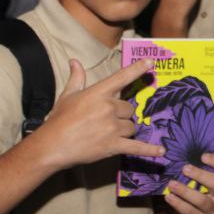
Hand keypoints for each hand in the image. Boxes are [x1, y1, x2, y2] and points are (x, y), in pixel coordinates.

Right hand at [33, 58, 164, 169]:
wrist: (52, 145)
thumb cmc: (58, 120)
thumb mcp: (67, 96)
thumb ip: (76, 78)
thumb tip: (74, 61)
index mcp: (98, 93)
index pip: (122, 77)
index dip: (137, 69)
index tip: (151, 62)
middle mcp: (108, 108)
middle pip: (129, 109)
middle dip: (122, 115)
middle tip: (105, 122)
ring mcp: (112, 127)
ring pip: (132, 127)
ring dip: (125, 130)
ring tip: (108, 134)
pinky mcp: (114, 145)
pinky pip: (137, 147)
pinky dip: (150, 150)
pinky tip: (161, 152)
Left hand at [164, 152, 213, 213]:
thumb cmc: (194, 193)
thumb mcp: (197, 182)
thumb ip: (194, 170)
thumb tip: (180, 152)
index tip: (202, 156)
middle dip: (200, 175)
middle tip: (184, 168)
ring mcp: (213, 211)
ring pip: (201, 200)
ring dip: (185, 191)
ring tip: (171, 184)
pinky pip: (190, 212)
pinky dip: (178, 204)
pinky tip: (169, 197)